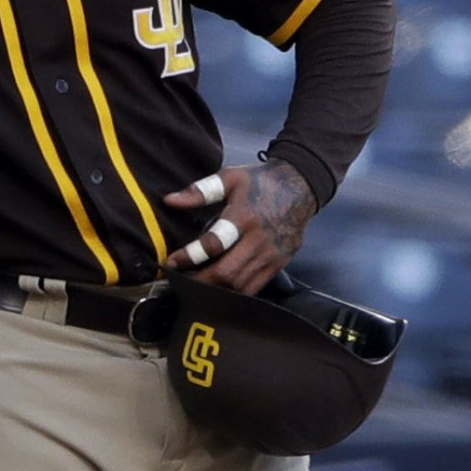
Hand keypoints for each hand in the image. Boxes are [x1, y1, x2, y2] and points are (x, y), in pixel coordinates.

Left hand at [159, 161, 316, 292]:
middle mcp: (259, 240)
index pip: (214, 244)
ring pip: (240, 285)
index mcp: (244, 217)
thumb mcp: (230, 178)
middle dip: (200, 281)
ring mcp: (271, 254)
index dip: (189, 257)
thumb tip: (170, 200)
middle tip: (180, 281)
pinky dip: (234, 292)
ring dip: (215, 290)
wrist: (301, 186)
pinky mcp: (279, 263)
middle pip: (227, 273)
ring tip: (196, 285)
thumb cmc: (260, 182)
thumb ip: (200, 191)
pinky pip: (254, 287)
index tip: (171, 262)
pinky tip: (220, 287)